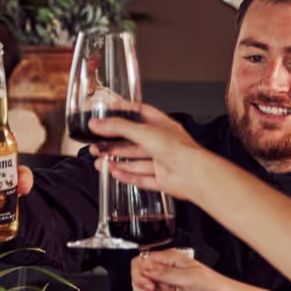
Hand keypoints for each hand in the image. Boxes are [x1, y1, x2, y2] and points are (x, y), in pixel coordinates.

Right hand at [89, 106, 210, 201]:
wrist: (192, 173)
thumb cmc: (178, 148)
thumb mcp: (143, 132)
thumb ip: (118, 127)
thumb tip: (98, 123)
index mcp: (162, 126)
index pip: (140, 114)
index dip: (124, 112)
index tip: (109, 112)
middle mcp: (162, 143)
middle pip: (133, 141)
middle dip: (114, 143)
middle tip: (98, 144)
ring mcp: (162, 162)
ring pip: (135, 161)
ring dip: (117, 161)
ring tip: (100, 161)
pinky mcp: (162, 179)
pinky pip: (141, 178)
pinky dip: (127, 176)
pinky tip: (115, 173)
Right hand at [132, 250, 242, 290]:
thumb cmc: (215, 285)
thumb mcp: (187, 278)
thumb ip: (164, 274)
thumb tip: (145, 268)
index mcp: (170, 260)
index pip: (142, 262)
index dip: (139, 275)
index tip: (147, 285)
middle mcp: (166, 273)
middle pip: (140, 281)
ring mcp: (168, 287)